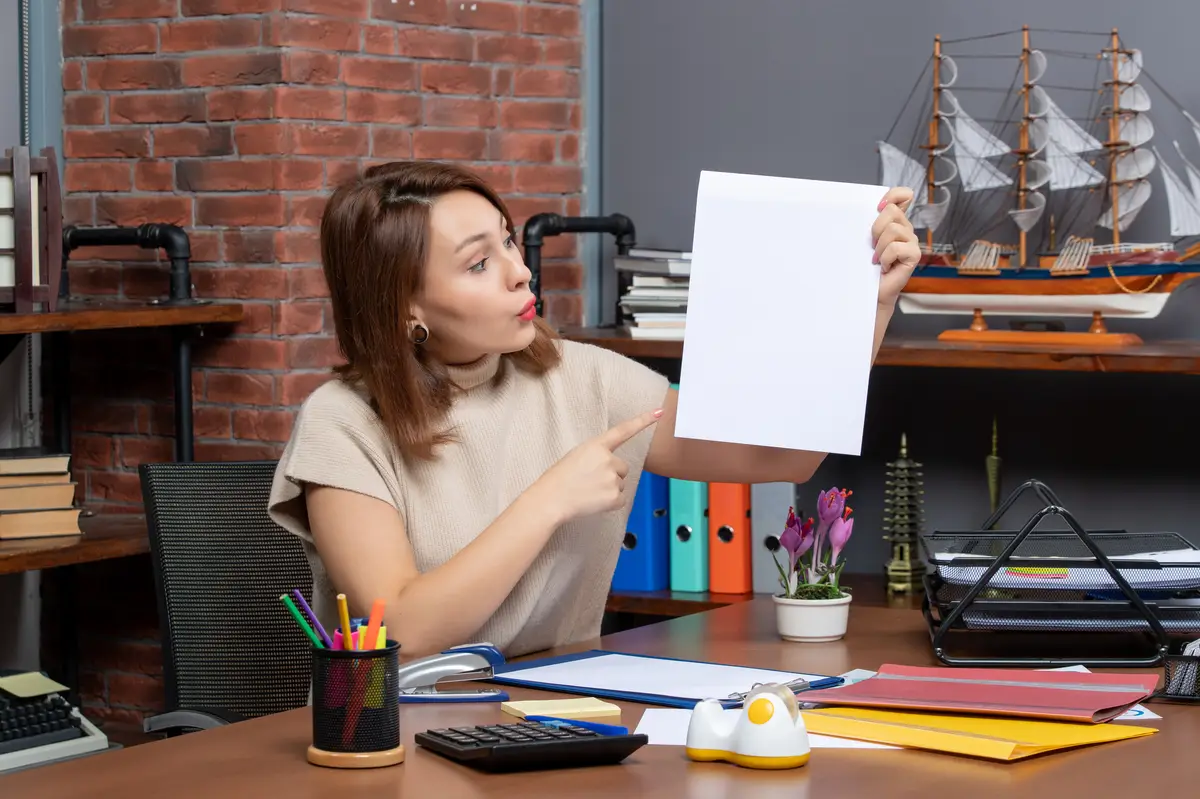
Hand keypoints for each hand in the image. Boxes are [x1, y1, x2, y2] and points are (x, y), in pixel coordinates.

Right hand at [533, 408, 663, 521]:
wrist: (550, 500)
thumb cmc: (558, 479)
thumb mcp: (576, 456)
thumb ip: (597, 455)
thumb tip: (612, 466)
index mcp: (596, 445)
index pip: (624, 430)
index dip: (643, 421)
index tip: (660, 412)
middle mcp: (608, 459)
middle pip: (622, 467)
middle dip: (611, 474)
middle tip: (589, 481)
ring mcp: (612, 478)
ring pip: (620, 483)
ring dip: (609, 488)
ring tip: (588, 491)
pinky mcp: (615, 497)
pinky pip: (621, 499)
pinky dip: (610, 502)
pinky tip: (594, 501)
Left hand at [872, 187, 920, 309]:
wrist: (870, 291)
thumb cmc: (865, 266)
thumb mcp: (864, 239)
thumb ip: (869, 222)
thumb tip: (872, 208)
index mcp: (895, 221)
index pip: (903, 195)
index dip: (893, 195)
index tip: (879, 207)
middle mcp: (905, 229)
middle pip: (892, 211)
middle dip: (876, 228)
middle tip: (872, 246)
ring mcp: (911, 242)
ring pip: (892, 229)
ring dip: (879, 247)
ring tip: (877, 259)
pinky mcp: (914, 255)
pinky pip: (896, 247)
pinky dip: (885, 258)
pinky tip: (884, 266)